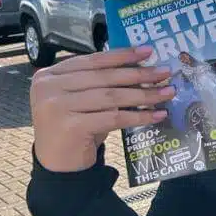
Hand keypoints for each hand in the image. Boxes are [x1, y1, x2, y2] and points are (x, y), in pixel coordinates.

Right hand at [30, 47, 173, 172]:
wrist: (59, 165)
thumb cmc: (76, 126)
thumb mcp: (83, 98)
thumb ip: (101, 80)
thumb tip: (143, 64)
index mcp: (49, 75)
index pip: (93, 60)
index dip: (122, 55)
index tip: (148, 51)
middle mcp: (48, 88)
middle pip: (105, 77)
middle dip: (139, 74)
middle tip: (165, 72)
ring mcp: (56, 107)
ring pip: (112, 97)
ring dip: (144, 95)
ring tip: (167, 92)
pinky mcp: (70, 127)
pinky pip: (114, 118)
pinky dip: (139, 116)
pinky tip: (158, 115)